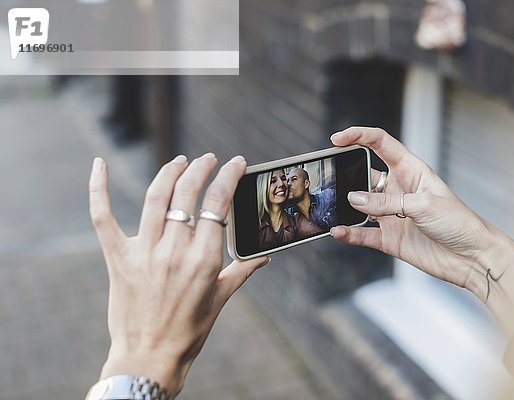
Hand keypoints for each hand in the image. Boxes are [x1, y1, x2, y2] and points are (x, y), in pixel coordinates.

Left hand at [88, 154, 269, 395]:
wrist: (150, 357)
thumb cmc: (190, 330)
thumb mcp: (221, 299)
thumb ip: (242, 270)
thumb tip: (263, 255)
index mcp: (204, 260)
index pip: (218, 203)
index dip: (228, 176)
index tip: (236, 164)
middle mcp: (174, 251)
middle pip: (187, 192)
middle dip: (201, 168)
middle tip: (208, 159)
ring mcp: (143, 252)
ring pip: (156, 196)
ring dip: (170, 171)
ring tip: (180, 161)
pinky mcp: (118, 258)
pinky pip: (103, 216)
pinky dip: (99, 188)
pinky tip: (99, 164)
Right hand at [330, 127, 513, 335]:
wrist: (472, 258)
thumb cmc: (459, 223)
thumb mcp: (423, 205)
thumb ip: (387, 202)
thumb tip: (353, 199)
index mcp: (411, 170)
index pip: (381, 144)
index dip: (359, 136)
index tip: (338, 138)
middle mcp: (398, 189)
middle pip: (364, 173)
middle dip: (344, 171)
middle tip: (326, 173)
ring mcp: (392, 214)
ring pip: (359, 205)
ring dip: (344, 205)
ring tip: (329, 205)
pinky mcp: (389, 238)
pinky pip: (363, 234)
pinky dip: (349, 233)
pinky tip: (338, 231)